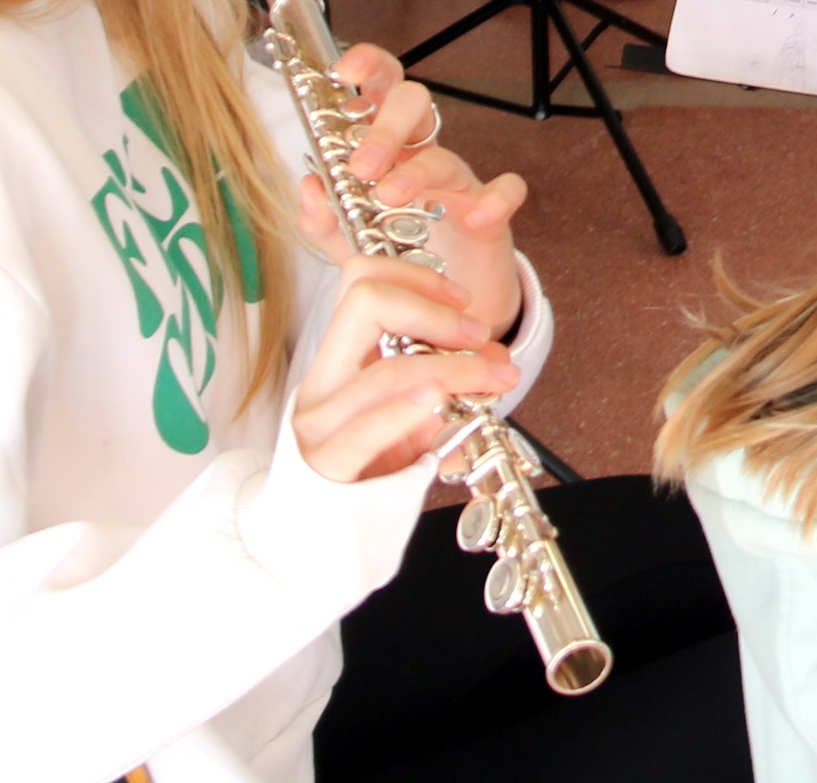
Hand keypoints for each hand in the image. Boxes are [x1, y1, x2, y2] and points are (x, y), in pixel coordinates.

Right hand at [288, 247, 516, 485]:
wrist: (321, 541)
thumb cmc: (369, 473)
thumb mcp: (410, 418)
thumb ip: (446, 381)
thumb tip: (496, 356)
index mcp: (336, 360)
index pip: (360, 280)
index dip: (414, 275)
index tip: (461, 298)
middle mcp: (322, 381)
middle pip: (365, 302)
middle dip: (433, 309)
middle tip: (477, 335)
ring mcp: (319, 423)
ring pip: (383, 368)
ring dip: (451, 366)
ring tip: (491, 379)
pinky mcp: (327, 465)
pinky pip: (365, 427)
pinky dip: (406, 406)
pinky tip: (436, 396)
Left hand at [308, 41, 533, 338]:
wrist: (441, 304)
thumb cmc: (396, 257)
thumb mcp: (347, 242)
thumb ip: (321, 219)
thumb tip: (310, 185)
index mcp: (385, 149)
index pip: (378, 93)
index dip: (367, 69)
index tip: (343, 72)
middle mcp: (422, 155)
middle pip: (414, 107)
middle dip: (387, 126)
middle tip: (361, 166)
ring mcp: (458, 183)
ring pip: (447, 156)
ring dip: (417, 173)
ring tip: (390, 197)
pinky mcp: (490, 215)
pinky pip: (506, 192)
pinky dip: (495, 200)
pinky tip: (475, 218)